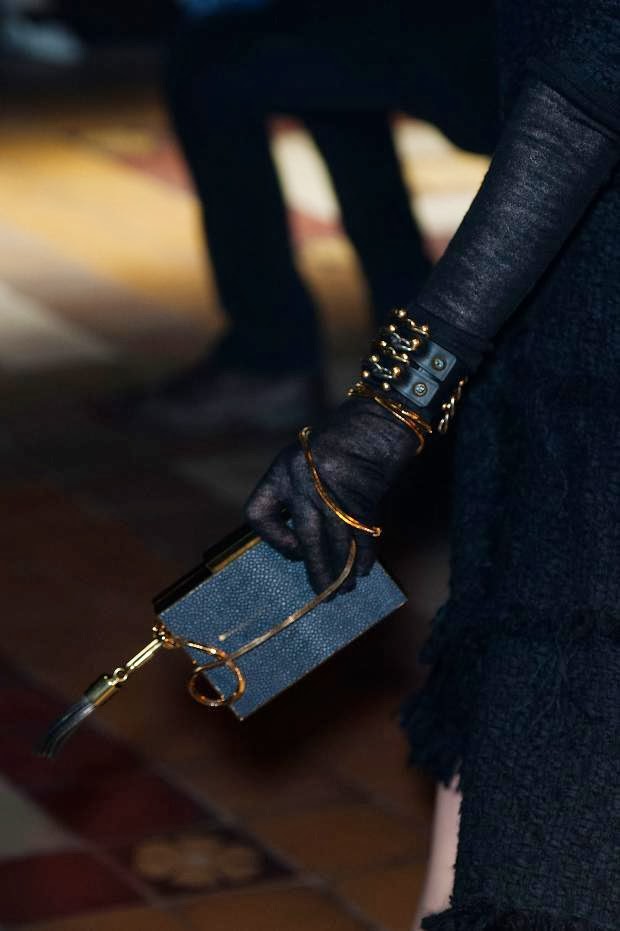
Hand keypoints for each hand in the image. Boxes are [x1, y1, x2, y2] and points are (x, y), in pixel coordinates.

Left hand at [245, 398, 419, 592]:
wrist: (381, 418)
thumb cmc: (348, 439)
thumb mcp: (310, 459)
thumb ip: (303, 493)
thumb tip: (308, 544)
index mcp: (283, 469)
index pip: (259, 514)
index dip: (274, 540)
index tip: (295, 548)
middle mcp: (302, 481)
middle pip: (306, 538)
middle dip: (316, 569)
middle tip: (324, 593)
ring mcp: (332, 490)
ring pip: (334, 543)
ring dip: (341, 571)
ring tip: (345, 589)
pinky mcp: (362, 497)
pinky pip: (359, 537)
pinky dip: (363, 556)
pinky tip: (363, 569)